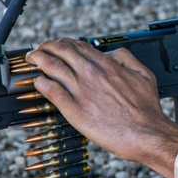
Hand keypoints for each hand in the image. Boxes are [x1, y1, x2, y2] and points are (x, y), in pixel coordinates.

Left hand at [26, 39, 177, 177]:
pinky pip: (51, 91)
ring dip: (37, 59)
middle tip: (37, 50)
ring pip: (51, 67)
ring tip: (31, 59)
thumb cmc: (146, 109)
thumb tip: (111, 53)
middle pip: (60, 51)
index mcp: (106, 63)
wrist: (146, 134)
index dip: (63, 43)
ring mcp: (80, 90)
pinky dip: (41, 82)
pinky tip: (37, 81)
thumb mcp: (143, 73)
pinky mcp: (73, 110)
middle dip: (45, 47)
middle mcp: (90, 73)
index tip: (57, 46)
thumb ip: (125, 58)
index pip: (77, 45)